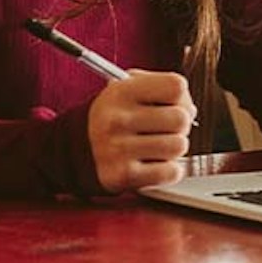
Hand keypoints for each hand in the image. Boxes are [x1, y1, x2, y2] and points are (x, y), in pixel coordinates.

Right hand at [87, 71, 197, 192]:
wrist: (71, 149)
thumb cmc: (111, 116)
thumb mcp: (126, 88)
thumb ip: (160, 87)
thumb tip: (191, 109)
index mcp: (121, 91)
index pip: (176, 86)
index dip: (181, 96)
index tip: (173, 104)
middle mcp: (118, 119)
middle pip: (181, 118)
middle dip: (180, 125)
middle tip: (166, 129)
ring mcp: (119, 149)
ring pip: (179, 146)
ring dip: (174, 148)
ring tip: (158, 146)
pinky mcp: (123, 176)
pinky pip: (170, 172)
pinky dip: (169, 170)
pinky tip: (155, 163)